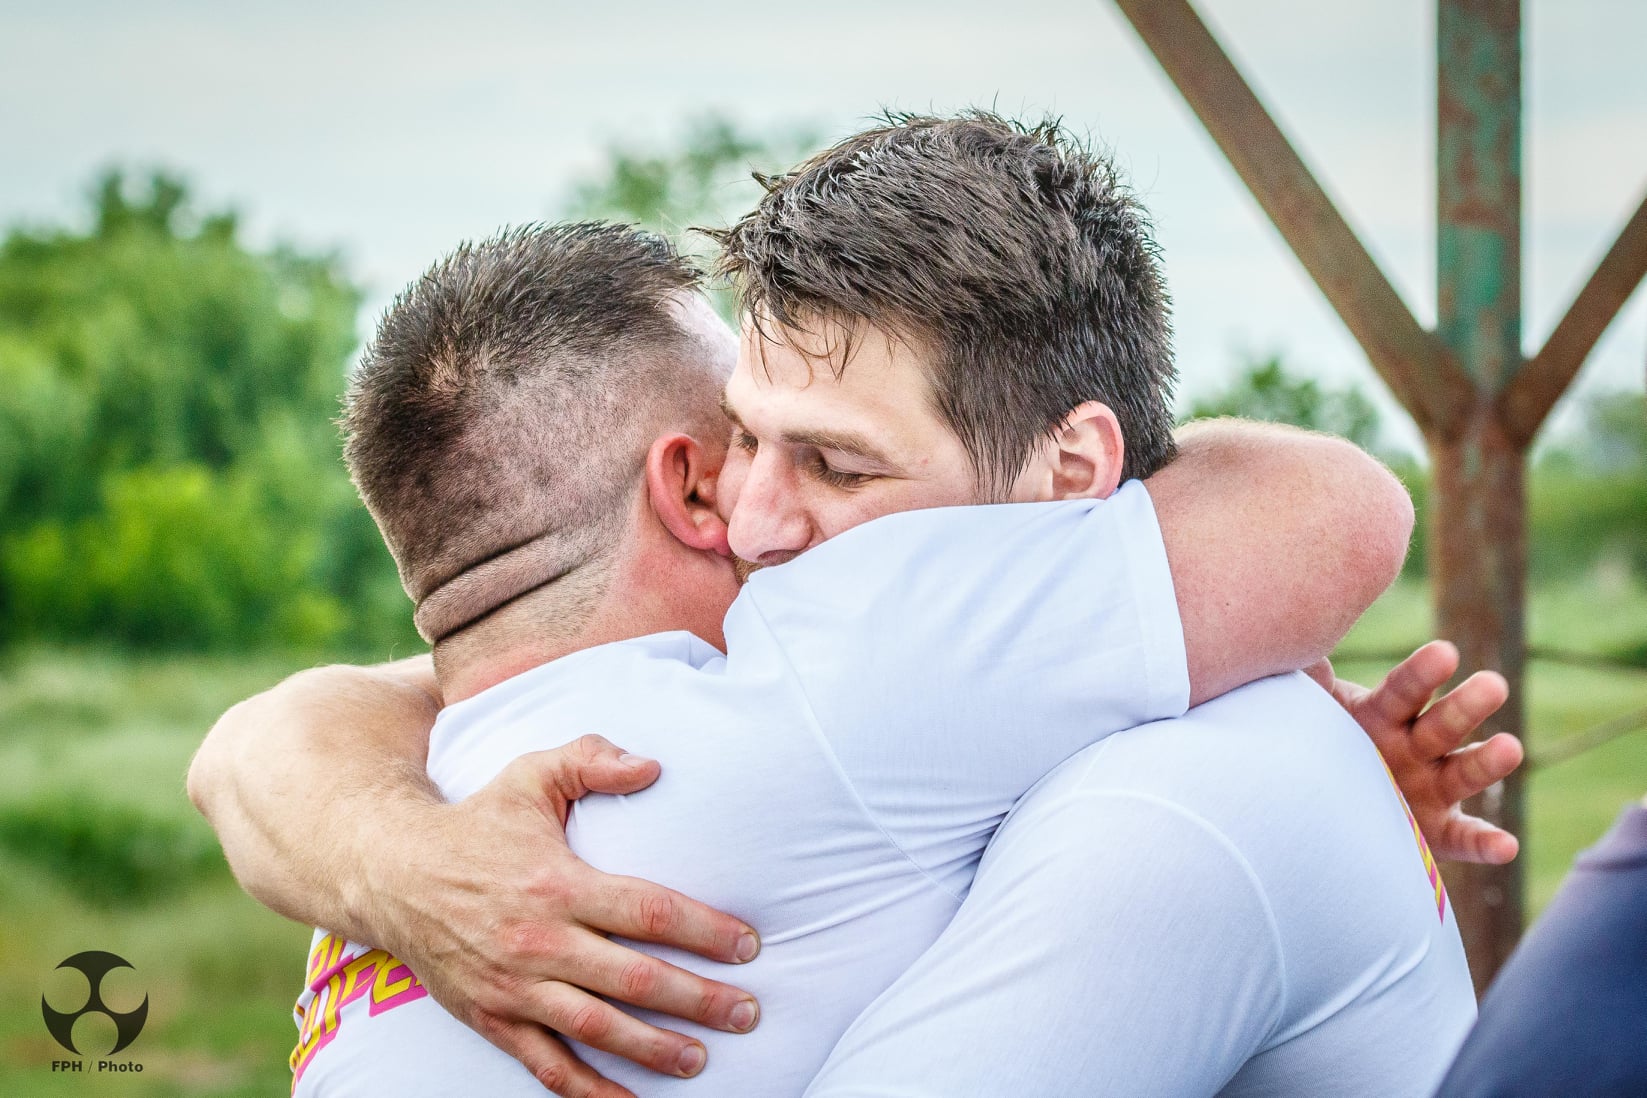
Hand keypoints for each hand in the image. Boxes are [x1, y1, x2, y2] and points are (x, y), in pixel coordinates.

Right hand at [371, 735, 761, 1097]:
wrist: (391, 873)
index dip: (705, 930)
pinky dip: (588, 1090)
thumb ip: (592, 760)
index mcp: (557, 883)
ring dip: (654, 1049)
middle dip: (699, 1000)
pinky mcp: (491, 1018)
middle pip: (635, 979)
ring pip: (597, 1030)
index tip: (749, 945)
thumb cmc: (476, 822)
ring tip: (702, 1058)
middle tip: (747, 1012)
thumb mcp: (531, 775)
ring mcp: (513, 987)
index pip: (648, 911)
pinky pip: (546, 1065)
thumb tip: (653, 766)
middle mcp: (538, 941)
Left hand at [1310, 641, 1522, 864]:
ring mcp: (1432, 790)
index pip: (1404, 691)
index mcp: (1385, 714)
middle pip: (1442, 725)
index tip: (1444, 653)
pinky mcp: (1438, 833)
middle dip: (1466, 707)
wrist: (1326, 806)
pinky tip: (1506, 846)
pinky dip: (1486, 844)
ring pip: (1463, 773)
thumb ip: (1315, 687)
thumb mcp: (1318, 715)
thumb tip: (1306, 655)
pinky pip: (1464, 839)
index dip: (1422, 674)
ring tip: (1510, 748)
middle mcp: (1416, 748)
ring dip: (1487, 763)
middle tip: (1494, 685)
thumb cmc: (1325, 746)